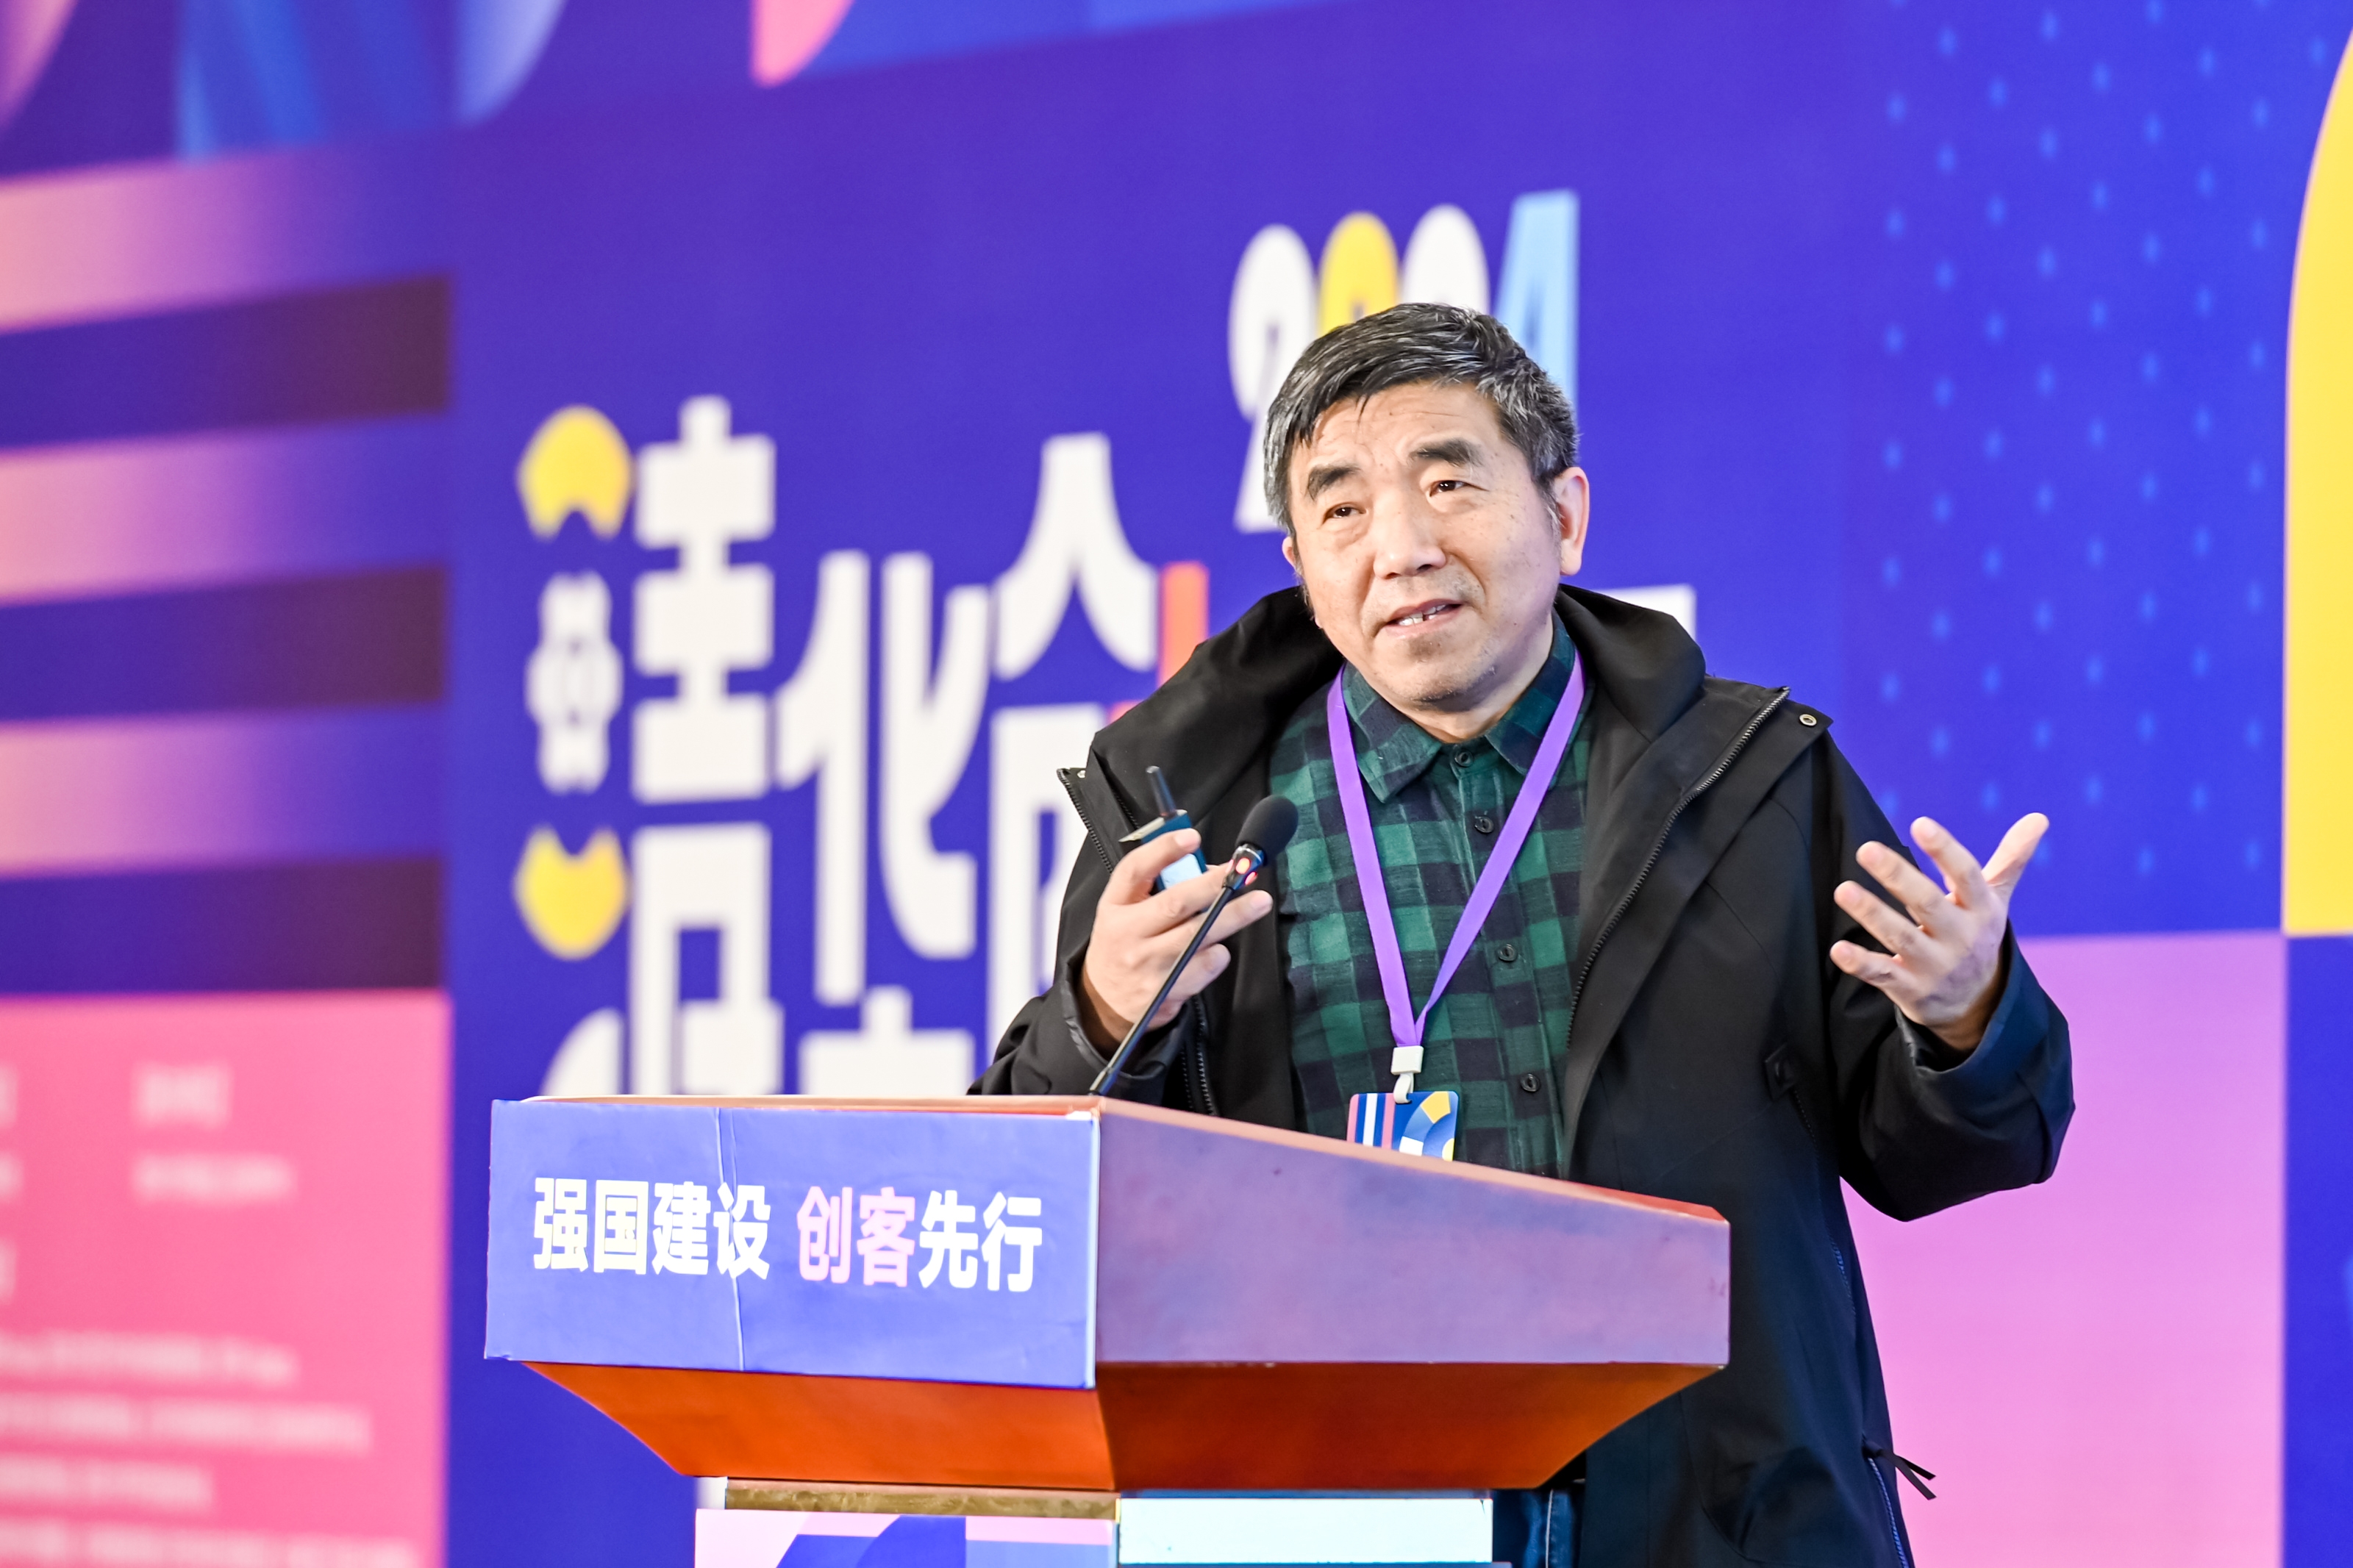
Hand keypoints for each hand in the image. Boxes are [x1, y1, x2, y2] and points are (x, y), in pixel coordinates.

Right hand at [1077, 828, 1275, 1049]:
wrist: (1104, 1000)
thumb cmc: (1122, 945)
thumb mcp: (1125, 910)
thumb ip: (1157, 886)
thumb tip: (1211, 870)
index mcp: (1116, 906)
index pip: (1135, 870)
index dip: (1164, 850)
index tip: (1192, 836)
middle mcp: (1128, 933)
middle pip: (1176, 903)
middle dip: (1214, 885)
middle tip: (1243, 872)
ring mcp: (1147, 964)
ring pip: (1197, 935)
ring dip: (1232, 917)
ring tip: (1257, 904)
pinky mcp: (1165, 990)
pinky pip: (1203, 967)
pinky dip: (1218, 955)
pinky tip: (1220, 948)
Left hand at [1829, 813, 2048, 1054]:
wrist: (1978, 1006)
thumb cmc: (1977, 936)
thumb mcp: (1995, 900)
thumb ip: (2010, 859)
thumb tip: (2039, 817)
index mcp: (1981, 910)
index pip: (1966, 875)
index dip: (1945, 850)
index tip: (1921, 822)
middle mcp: (1960, 937)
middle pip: (1928, 904)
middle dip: (1898, 877)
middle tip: (1866, 848)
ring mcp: (1935, 966)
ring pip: (1901, 937)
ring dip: (1872, 914)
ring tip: (1843, 890)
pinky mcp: (1911, 990)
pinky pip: (1883, 975)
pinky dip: (1861, 964)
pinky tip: (1837, 949)